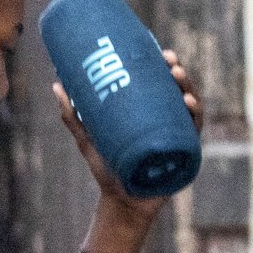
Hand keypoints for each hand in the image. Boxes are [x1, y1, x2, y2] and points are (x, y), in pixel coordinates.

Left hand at [54, 50, 204, 222]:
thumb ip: (72, 115)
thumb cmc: (107, 169)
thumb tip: (57, 84)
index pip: (161, 85)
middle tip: (168, 60)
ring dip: (188, 87)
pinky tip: (188, 103)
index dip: (163, 66)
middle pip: (178, 91)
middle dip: (178, 71)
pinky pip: (194, 131)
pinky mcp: (184, 153)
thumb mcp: (88, 138)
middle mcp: (167, 122)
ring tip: (177, 76)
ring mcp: (178, 137)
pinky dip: (195, 115)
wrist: (119, 202)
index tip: (158, 50)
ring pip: (190, 107)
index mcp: (149, 114)